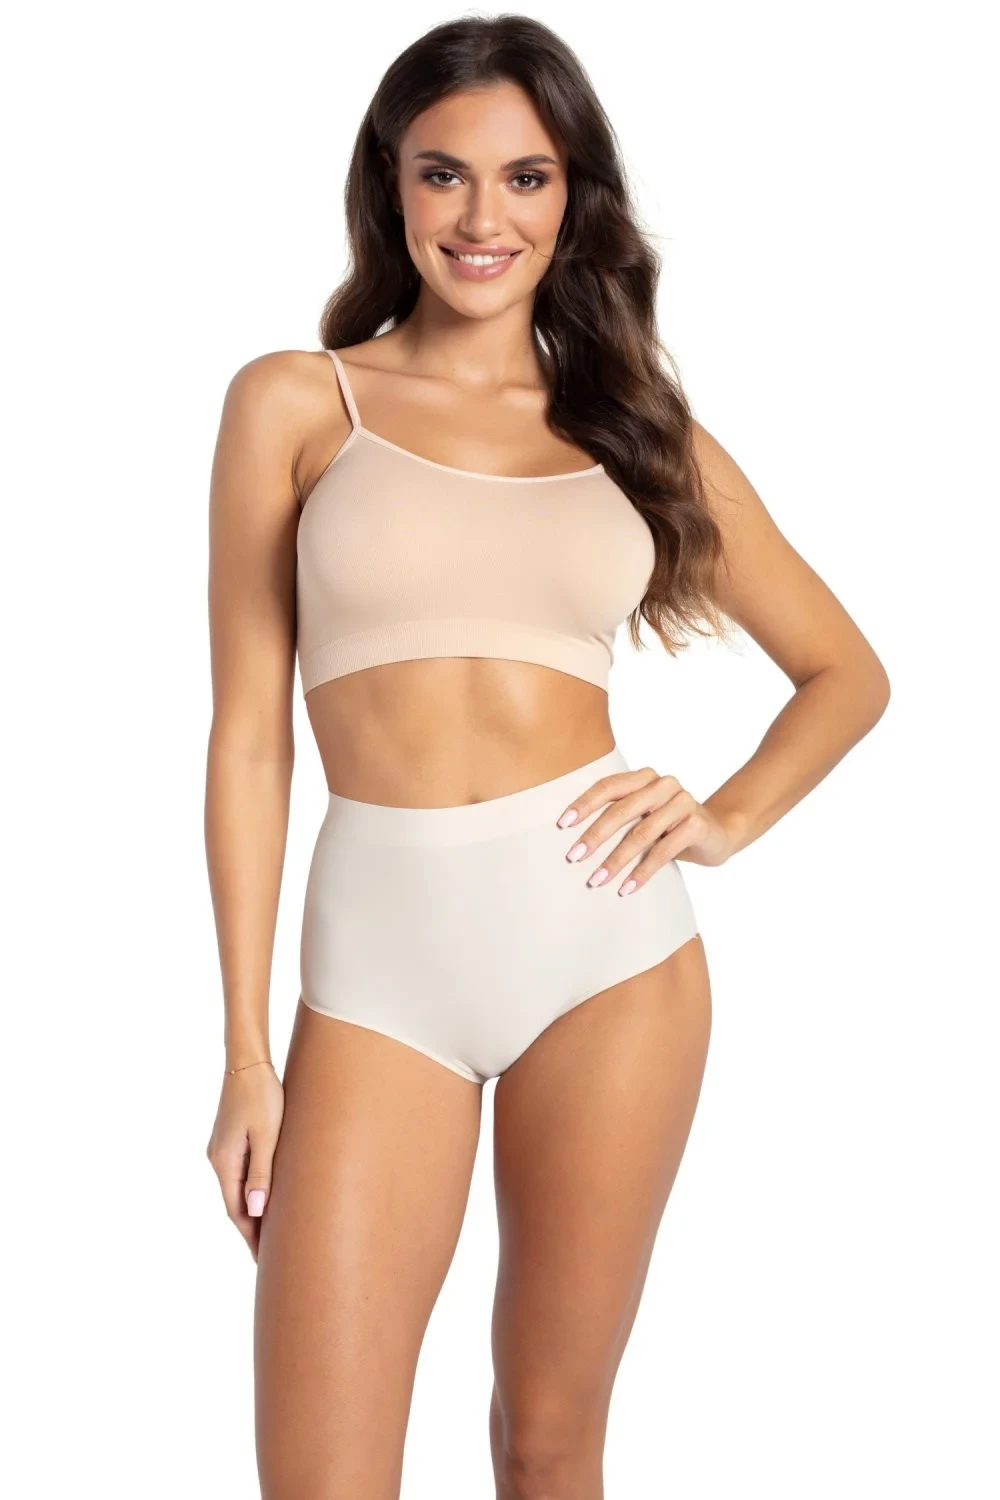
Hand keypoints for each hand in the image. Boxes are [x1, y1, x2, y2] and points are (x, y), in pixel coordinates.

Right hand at [206, 1061, 284, 1261]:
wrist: (247, 1062)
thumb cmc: (263, 1096)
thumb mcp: (267, 1135)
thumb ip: (262, 1173)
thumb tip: (255, 1213)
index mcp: (225, 1162)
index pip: (237, 1211)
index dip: (251, 1236)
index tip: (265, 1260)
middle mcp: (217, 1159)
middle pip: (234, 1204)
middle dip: (251, 1229)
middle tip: (271, 1255)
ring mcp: (221, 1149)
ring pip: (236, 1189)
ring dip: (251, 1210)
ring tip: (272, 1231)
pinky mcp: (228, 1139)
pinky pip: (238, 1174)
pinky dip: (250, 1191)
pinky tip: (264, 1195)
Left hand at [556, 764, 734, 894]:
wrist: (717, 834)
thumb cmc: (669, 826)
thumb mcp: (644, 816)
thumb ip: (619, 815)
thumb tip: (573, 839)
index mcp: (645, 777)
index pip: (609, 786)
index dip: (584, 804)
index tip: (563, 825)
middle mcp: (664, 784)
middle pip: (621, 810)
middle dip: (595, 836)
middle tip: (573, 857)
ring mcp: (683, 802)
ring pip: (641, 834)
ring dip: (616, 860)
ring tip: (596, 880)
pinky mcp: (696, 825)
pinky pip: (663, 852)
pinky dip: (642, 872)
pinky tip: (626, 888)